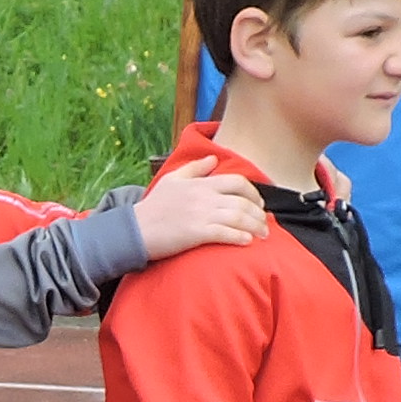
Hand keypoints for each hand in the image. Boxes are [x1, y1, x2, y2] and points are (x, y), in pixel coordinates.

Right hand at [134, 165, 271, 253]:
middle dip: (259, 214)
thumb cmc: (153, 206)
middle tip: (265, 223)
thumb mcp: (172, 180)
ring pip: (239, 218)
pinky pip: (226, 234)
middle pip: (243, 202)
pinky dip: (240, 238)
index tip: (259, 204)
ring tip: (263, 235)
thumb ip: (195, 168)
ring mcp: (201, 215)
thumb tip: (213, 159)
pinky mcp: (197, 233)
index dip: (254, 193)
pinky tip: (248, 242)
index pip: (237, 183)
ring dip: (255, 227)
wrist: (135, 229)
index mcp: (201, 184)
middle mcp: (204, 197)